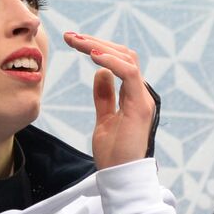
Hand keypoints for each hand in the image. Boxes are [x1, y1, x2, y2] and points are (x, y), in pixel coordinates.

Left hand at [63, 31, 153, 169]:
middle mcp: (141, 93)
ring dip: (99, 47)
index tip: (73, 42)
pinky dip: (111, 61)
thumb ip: (104, 96)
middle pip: (124, 55)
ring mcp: (142, 98)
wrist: (120, 176)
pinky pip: (129, 73)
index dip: (98, 48)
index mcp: (134, 95)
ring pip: (127, 59)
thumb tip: (100, 73)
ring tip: (77, 42)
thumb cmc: (113, 153)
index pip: (120, 61)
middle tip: (70, 37)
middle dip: (96, 42)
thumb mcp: (104, 119)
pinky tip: (92, 55)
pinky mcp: (140, 106)